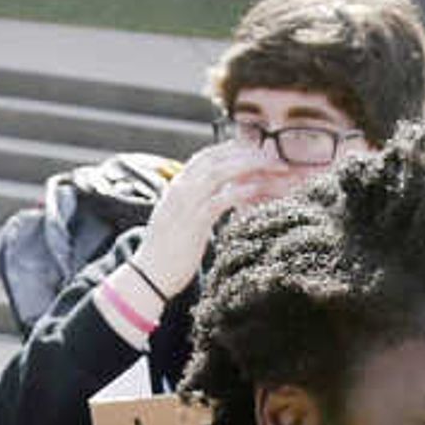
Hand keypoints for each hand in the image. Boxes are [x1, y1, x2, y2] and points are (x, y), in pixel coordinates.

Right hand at [132, 136, 291, 296]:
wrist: (149, 275)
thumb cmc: (167, 252)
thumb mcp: (180, 220)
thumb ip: (195, 205)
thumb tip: (215, 200)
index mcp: (177, 186)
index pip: (206, 156)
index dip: (233, 149)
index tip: (256, 150)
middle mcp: (180, 188)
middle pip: (217, 158)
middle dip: (248, 153)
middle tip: (275, 156)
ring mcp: (186, 202)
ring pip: (222, 172)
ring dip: (251, 166)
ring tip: (276, 168)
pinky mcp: (195, 221)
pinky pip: (222, 199)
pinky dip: (244, 191)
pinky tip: (261, 191)